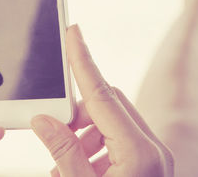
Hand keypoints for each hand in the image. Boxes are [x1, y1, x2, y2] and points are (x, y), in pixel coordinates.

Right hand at [31, 25, 173, 176]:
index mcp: (139, 152)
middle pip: (108, 104)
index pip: (102, 95)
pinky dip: (96, 143)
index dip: (83, 61)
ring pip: (113, 119)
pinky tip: (82, 165)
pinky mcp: (149, 161)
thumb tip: (43, 120)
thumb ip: (63, 151)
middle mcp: (152, 148)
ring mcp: (154, 154)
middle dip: (78, 111)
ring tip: (67, 161)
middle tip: (56, 129)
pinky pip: (120, 136)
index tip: (73, 33)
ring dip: (85, 131)